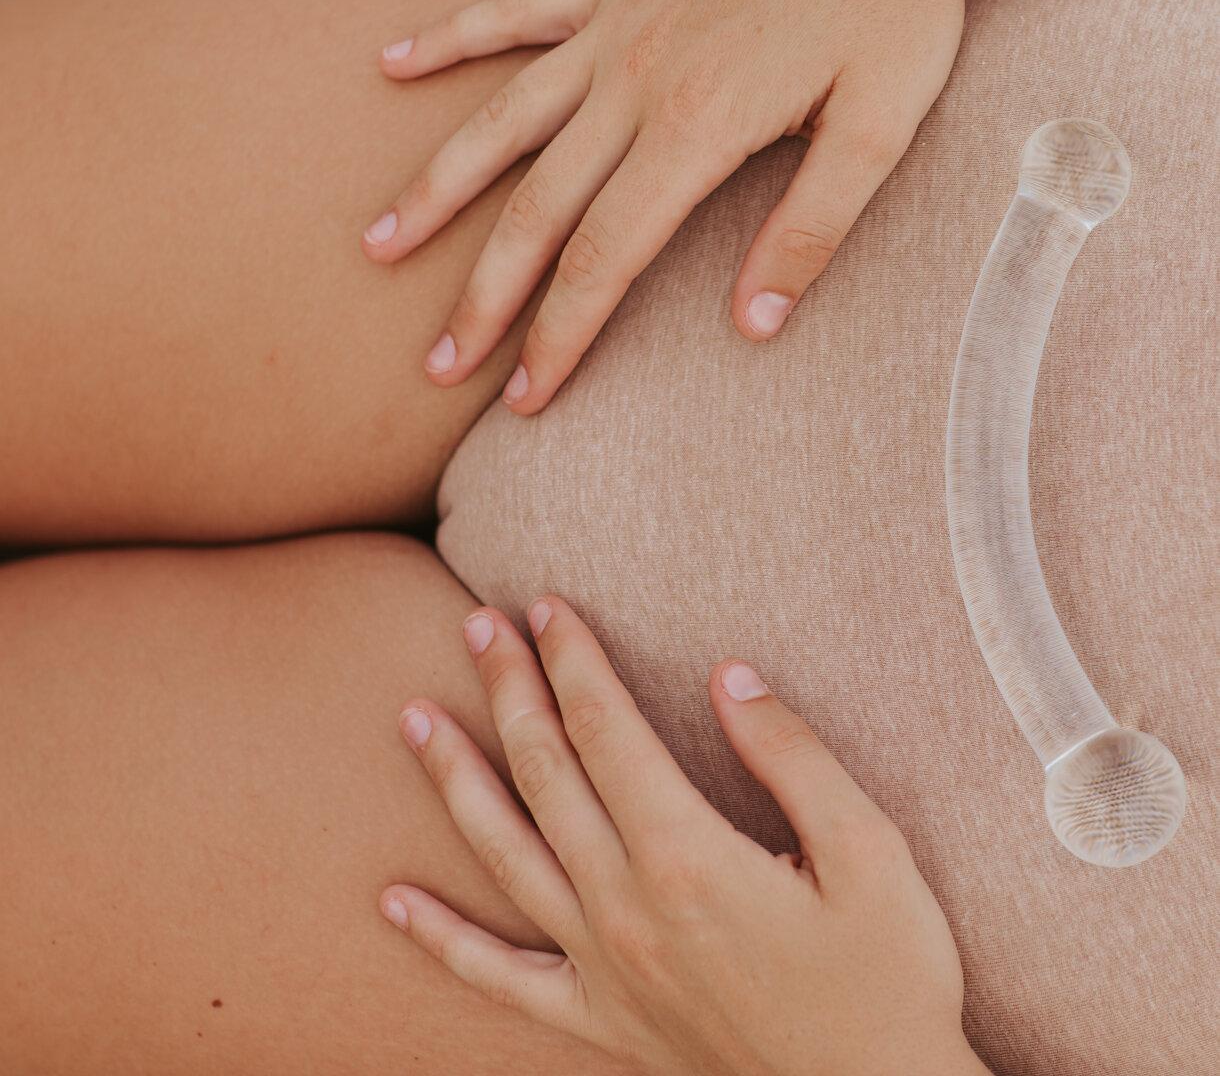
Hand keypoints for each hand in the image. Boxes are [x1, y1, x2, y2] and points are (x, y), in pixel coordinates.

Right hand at [363, 0, 963, 413]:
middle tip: (439, 365)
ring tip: (378, 244)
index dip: (559, 336)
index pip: (605, 260)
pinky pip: (512, 14)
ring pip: (498, 122)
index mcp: (695, 131)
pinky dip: (451, 37)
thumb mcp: (880, 126)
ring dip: (435, 188)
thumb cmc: (890, 8)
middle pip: (534, 211)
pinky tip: (393, 63)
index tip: (523, 400)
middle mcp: (631, 87)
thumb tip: (754, 329)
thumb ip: (813, 228)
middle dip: (484, 297)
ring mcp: (610, 33)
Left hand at [379, 596, 987, 1075]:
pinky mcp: (600, 1020)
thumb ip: (792, 756)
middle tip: (478, 626)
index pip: (607, 730)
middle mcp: (627, 908)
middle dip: (510, 689)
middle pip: (547, 773)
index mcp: (690, 858)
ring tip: (414, 719)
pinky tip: (393, 903)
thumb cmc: (889, 980)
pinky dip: (442, 939)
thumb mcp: (873, 854)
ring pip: (506, 854)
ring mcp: (603, 968)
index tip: (547, 606)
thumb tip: (727, 675)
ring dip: (456, 780)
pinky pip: (499, 978)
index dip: (574, 660)